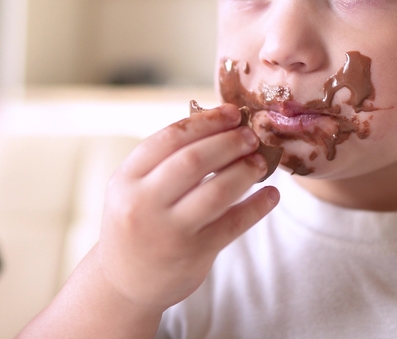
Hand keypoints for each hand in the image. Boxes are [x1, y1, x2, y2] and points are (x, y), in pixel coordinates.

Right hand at [97, 103, 278, 311]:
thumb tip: (224, 125)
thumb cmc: (138, 222)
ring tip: (261, 162)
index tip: (232, 113)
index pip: (170, 138)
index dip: (206, 121)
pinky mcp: (193, 254)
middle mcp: (143, 204)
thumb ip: (168, 159)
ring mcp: (169, 231)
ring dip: (246, 170)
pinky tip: (272, 194)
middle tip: (251, 136)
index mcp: (127, 179)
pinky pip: (233, 224)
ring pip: (217, 191)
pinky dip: (257, 206)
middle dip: (229, 142)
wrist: (125, 283)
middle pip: (194, 160)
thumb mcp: (136, 188)